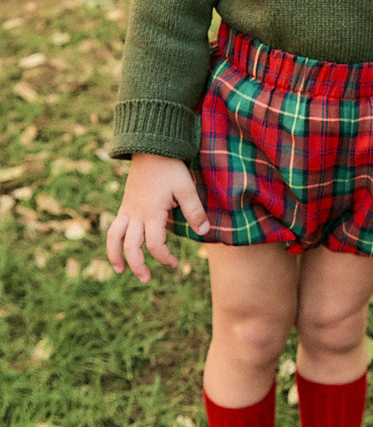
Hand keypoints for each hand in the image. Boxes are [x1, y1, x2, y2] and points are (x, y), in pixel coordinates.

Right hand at [106, 153, 209, 282]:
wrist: (151, 147)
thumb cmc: (171, 168)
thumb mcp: (186, 188)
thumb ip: (194, 211)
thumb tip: (204, 232)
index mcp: (152, 212)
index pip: (155, 245)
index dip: (164, 257)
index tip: (174, 264)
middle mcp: (136, 214)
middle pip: (131, 246)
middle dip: (137, 265)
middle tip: (147, 279)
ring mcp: (128, 209)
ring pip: (114, 237)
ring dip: (115, 255)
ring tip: (120, 271)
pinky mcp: (125, 204)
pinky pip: (114, 226)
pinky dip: (114, 240)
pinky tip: (119, 248)